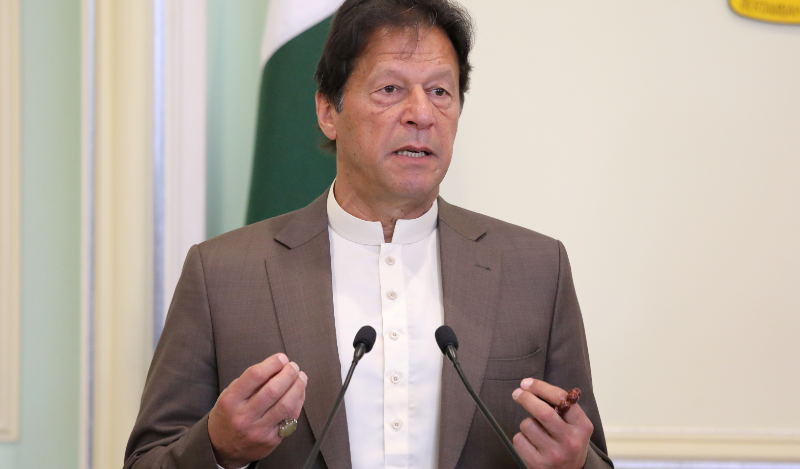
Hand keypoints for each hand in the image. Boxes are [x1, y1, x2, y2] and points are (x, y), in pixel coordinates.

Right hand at [208, 353, 307, 468]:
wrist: (222, 449)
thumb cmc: (228, 415)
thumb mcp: (229, 395)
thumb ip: (250, 382)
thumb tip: (277, 366)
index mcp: (230, 401)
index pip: (255, 376)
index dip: (272, 364)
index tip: (281, 358)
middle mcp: (244, 416)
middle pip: (273, 390)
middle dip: (288, 374)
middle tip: (294, 366)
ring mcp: (258, 430)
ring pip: (285, 405)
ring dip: (298, 387)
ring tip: (301, 377)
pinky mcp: (271, 440)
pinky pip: (290, 419)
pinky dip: (298, 402)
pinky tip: (299, 393)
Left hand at [511, 378, 592, 468]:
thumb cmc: (569, 444)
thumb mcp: (576, 426)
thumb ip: (562, 407)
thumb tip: (532, 386)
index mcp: (582, 426)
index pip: (561, 399)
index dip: (541, 387)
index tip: (527, 383)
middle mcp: (570, 441)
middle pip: (543, 411)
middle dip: (526, 398)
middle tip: (517, 392)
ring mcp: (554, 454)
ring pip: (528, 425)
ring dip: (526, 423)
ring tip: (536, 431)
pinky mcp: (538, 464)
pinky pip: (519, 440)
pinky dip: (521, 438)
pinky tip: (531, 444)